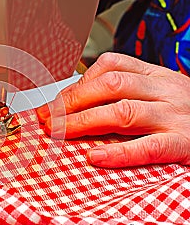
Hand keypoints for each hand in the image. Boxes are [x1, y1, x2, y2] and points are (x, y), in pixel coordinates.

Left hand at [37, 52, 189, 167]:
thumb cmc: (182, 113)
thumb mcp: (154, 93)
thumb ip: (122, 94)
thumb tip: (75, 107)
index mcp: (154, 75)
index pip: (107, 68)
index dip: (75, 86)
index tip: (53, 104)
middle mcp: (163, 90)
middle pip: (108, 87)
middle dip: (71, 103)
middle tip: (48, 120)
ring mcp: (174, 115)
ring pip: (122, 112)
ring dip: (83, 123)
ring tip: (59, 134)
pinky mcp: (183, 143)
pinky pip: (147, 146)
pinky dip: (118, 152)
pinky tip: (95, 157)